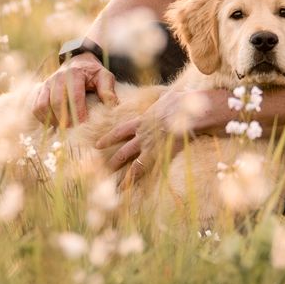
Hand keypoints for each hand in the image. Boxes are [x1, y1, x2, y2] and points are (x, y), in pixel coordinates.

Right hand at [32, 54, 115, 126]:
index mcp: (74, 74)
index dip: (78, 113)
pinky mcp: (40, 89)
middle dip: (65, 120)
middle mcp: (57, 77)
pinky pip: (36, 107)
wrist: (77, 61)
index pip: (74, 97)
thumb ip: (108, 90)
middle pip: (57, 103)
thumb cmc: (92, 73)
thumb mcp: (104, 76)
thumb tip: (111, 107)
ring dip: (53, 120)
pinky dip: (43, 118)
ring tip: (65, 128)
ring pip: (43, 106)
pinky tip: (55, 124)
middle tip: (75, 131)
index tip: (84, 126)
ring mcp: (47, 83)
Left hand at [96, 86, 220, 182]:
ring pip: (129, 161)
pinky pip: (142, 169)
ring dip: (120, 172)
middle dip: (113, 159)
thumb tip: (168, 95)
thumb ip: (164, 98)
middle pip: (123, 150)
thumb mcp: (169, 96)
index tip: (97, 145)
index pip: (121, 131)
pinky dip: (133, 179)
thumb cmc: (182, 102)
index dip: (109, 138)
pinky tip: (127, 189)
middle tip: (99, 167)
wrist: (187, 111)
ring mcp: (149, 146)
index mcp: (144, 120)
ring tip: (111, 184)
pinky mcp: (157, 155)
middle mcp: (143, 135)